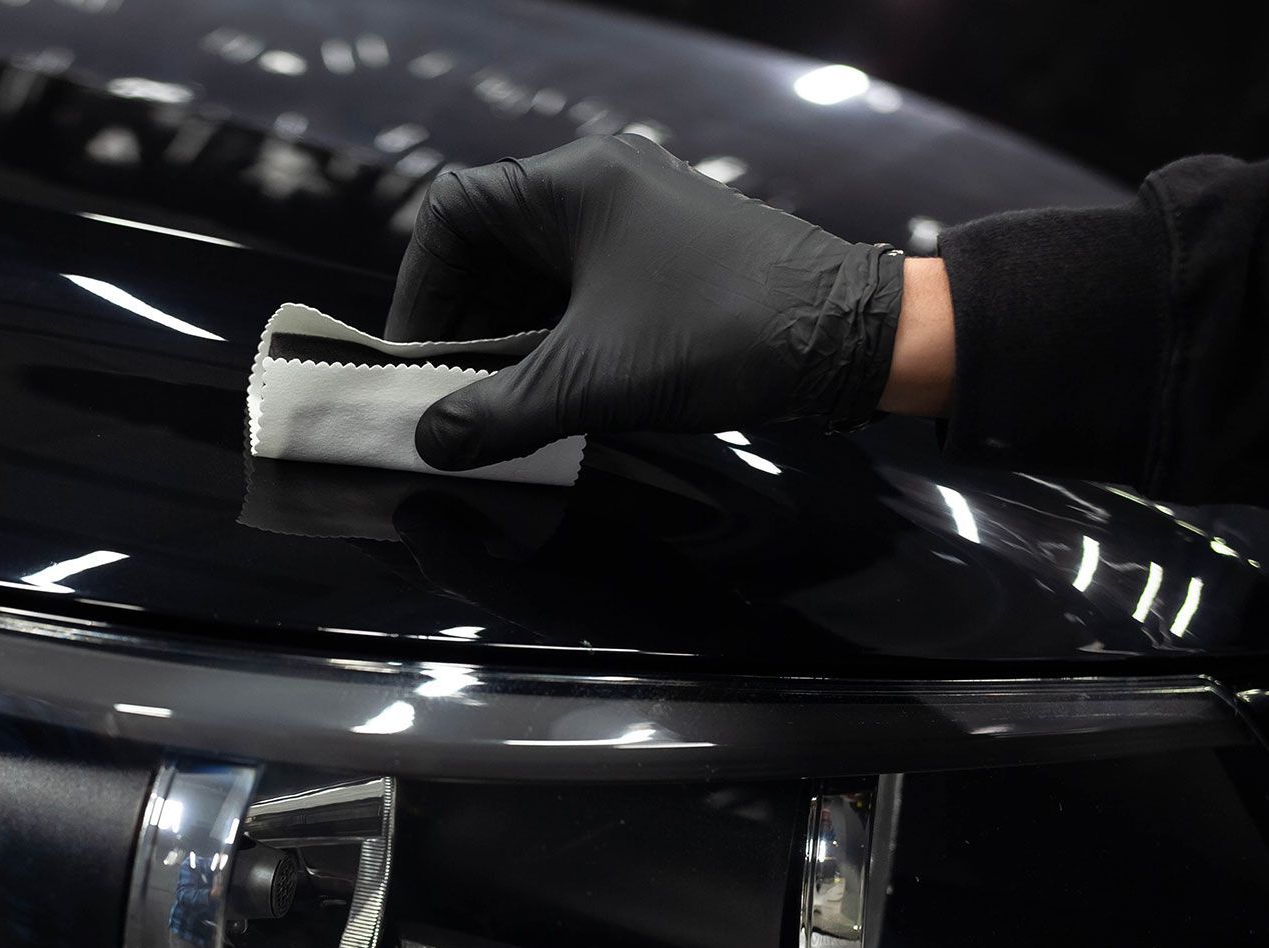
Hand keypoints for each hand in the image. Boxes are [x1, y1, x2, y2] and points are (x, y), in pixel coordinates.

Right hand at [387, 134, 904, 469]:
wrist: (854, 337)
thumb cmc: (725, 333)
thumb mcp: (591, 381)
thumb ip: (498, 414)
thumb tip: (430, 443)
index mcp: (573, 184)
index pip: (453, 215)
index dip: (421, 287)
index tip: (414, 356)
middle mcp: (601, 184)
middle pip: (491, 245)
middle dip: (464, 321)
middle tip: (449, 390)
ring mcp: (638, 217)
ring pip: (537, 272)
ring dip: (508, 335)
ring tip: (497, 400)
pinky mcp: (667, 255)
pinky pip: (582, 287)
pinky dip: (554, 335)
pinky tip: (550, 388)